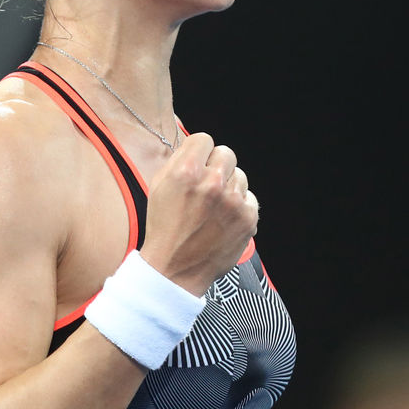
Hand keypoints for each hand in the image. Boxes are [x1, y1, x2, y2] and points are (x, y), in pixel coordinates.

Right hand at [139, 132, 258, 295]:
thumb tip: (198, 146)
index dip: (199, 152)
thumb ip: (178, 160)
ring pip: (240, 175)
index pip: (204, 139)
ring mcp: (233, 202)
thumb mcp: (158, 186)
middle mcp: (212, 184)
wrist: (175, 269)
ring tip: (213, 207)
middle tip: (206, 185)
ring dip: (228, 186)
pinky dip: (239, 205)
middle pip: (226, 153)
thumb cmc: (165, 227)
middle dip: (216, 166)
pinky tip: (223, 218)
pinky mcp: (248, 219)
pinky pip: (250, 197)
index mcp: (186, 172)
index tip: (197, 164)